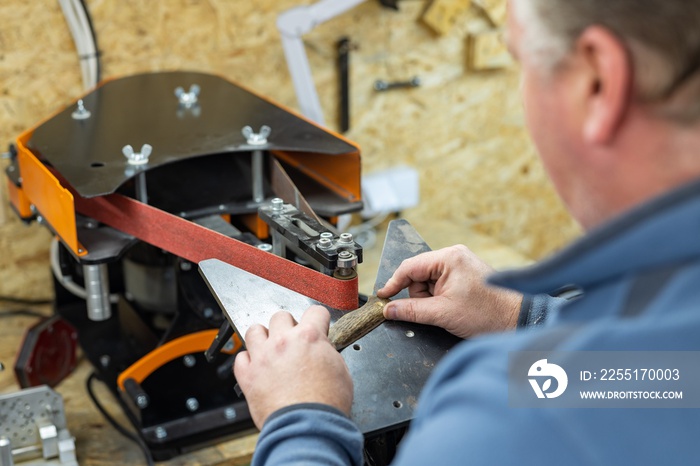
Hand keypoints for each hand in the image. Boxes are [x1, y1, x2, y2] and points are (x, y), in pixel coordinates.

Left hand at [233, 305, 353, 428]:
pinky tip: (257, 367)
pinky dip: (248, 361)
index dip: (319, 319)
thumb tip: (322, 349)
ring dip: (263, 337)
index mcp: (309, 337)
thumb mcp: (341, 371)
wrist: (308, 426)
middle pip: (281, 316)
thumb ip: (328, 352)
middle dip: (288, 327)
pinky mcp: (248, 375)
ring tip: (270, 348)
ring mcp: (263, 356)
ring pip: (254, 330)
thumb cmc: (326, 404)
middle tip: (293, 341)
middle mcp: (283, 341)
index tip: (317, 325)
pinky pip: (240, 358)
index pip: (314, 311)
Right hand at [376, 245, 521, 337]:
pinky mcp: (464, 275)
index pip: (409, 267)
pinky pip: (440, 285)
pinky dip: (440, 298)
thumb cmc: (488, 313)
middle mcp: (454, 256)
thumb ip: (411, 310)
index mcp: (448, 258)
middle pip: (418, 275)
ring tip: (448, 310)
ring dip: (431, 299)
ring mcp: (460, 265)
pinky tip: (452, 308)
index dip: (394, 283)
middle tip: (433, 310)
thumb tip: (389, 309)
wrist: (516, 321)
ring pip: (428, 282)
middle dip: (420, 296)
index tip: (383, 296)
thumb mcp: (442, 313)